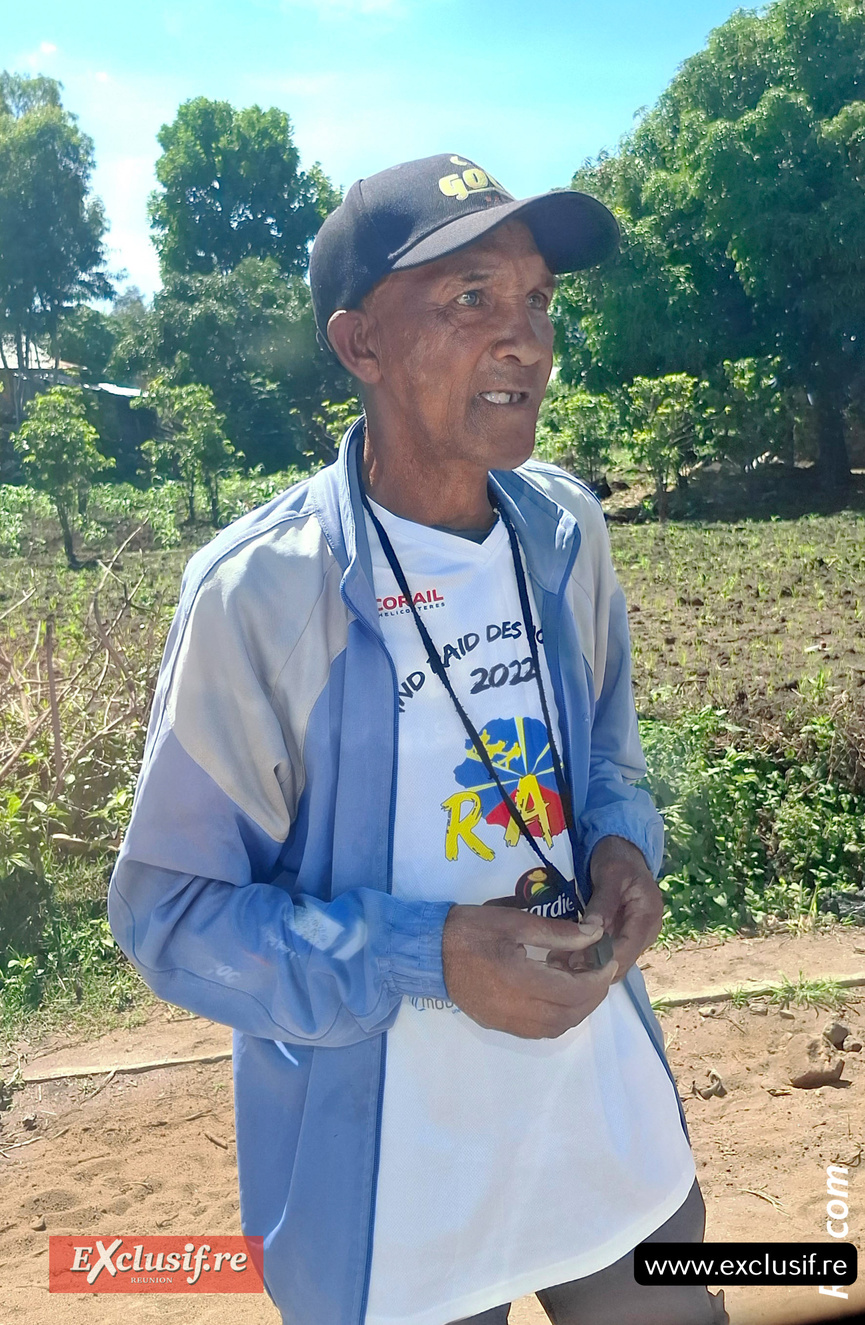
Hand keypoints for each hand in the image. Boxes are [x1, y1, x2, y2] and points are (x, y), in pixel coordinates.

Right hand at [442, 904, 617, 1038]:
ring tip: (581, 979)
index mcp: (519, 981)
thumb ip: (557, 932)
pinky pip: (539, 1030)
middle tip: (600, 969)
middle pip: (569, 1015)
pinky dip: (558, 1015)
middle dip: (592, 995)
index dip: (597, 978)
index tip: (607, 958)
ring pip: (556, 1027)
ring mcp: (506, 1022)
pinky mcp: (499, 1025)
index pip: (573, 992)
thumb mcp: (515, 921)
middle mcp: (515, 1010)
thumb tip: (595, 935)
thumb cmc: (470, 929)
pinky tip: (558, 992)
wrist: (428, 951)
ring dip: (577, 1008)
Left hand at [555, 835, 662, 981]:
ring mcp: (635, 936)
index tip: (574, 961)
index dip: (602, 960)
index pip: (628, 948)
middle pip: (621, 961)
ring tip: (556, 960)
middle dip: (592, 967)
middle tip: (558, 963)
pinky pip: (607, 953)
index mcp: (648, 915)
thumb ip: (602, 903)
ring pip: (613, 961)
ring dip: (587, 965)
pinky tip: (564, 955)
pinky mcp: (623, 936)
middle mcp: (646, 932)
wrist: (623, 850)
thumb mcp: (610, 874)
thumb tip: (591, 932)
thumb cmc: (618, 858)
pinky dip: (588, 957)